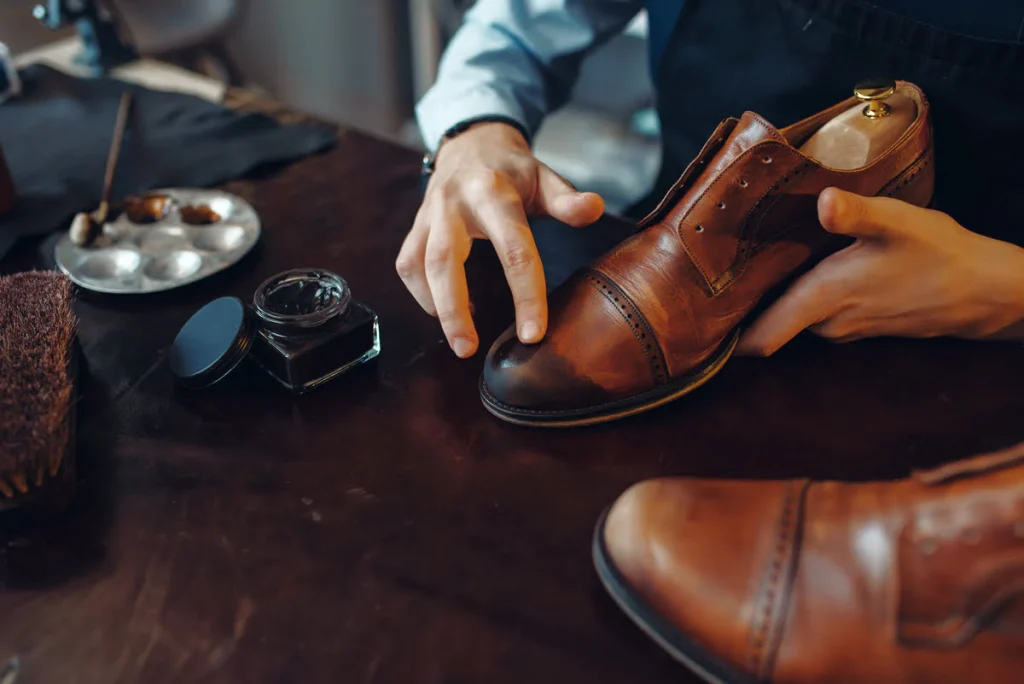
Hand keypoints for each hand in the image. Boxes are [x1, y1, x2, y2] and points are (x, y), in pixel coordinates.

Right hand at [397, 123, 604, 357]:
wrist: (472, 142)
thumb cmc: (513, 170)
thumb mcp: (544, 178)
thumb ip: (567, 199)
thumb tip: (595, 208)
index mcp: (494, 193)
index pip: (514, 250)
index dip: (525, 294)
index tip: (533, 334)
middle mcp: (454, 203)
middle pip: (445, 260)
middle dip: (454, 310)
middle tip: (469, 350)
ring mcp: (429, 214)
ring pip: (418, 264)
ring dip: (435, 306)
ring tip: (459, 340)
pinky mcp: (415, 225)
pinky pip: (407, 263)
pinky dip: (421, 293)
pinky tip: (443, 310)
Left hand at [737, 188, 1023, 355]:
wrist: (985, 291)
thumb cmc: (940, 254)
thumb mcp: (899, 223)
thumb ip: (858, 213)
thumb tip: (824, 200)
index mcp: (824, 299)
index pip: (761, 338)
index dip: (726, 340)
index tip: (695, 328)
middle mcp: (828, 322)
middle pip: (767, 324)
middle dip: (741, 309)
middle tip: (709, 280)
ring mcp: (844, 328)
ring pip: (791, 318)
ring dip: (771, 299)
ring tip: (745, 270)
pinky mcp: (858, 323)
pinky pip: (813, 314)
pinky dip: (797, 299)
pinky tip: (792, 271)